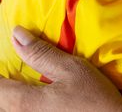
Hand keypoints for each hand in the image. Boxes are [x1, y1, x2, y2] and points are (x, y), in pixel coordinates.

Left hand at [0, 27, 121, 111]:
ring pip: (8, 108)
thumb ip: (41, 54)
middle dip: (4, 85)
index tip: (5, 59)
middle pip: (1, 100)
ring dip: (10, 98)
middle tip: (12, 72)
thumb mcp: (72, 70)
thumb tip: (18, 35)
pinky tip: (34, 100)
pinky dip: (18, 106)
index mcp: (22, 102)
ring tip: (20, 85)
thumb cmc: (94, 98)